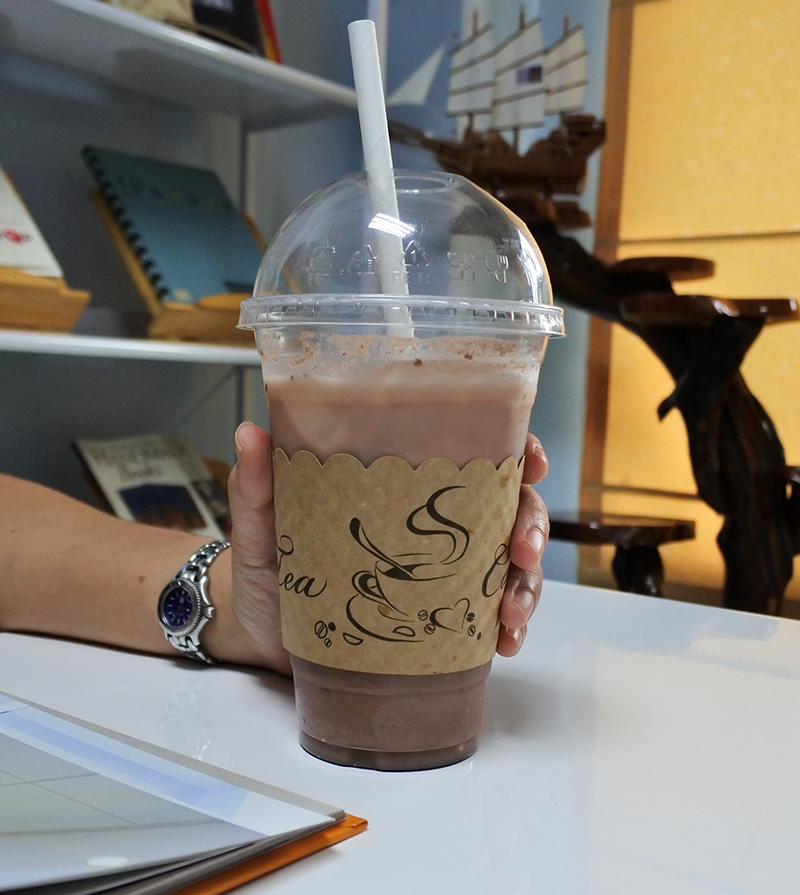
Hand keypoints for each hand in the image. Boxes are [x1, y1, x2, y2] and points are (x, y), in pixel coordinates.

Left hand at [224, 423, 548, 673]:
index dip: (514, 450)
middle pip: (507, 508)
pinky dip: (506, 627)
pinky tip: (504, 642)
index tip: (531, 464)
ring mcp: (442, 571)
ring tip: (511, 614)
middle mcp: (431, 524)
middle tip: (520, 553)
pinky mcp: (440, 615)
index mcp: (400, 485)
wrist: (262, 636)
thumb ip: (257, 485)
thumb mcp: (262, 526)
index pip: (470, 453)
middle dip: (530, 527)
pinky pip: (488, 615)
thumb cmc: (266, 569)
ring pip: (509, 564)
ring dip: (526, 584)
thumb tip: (250, 432)